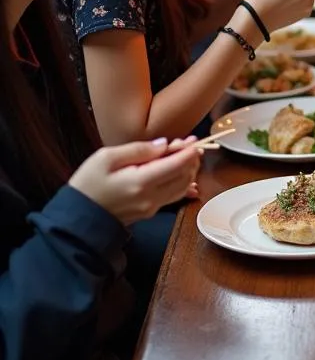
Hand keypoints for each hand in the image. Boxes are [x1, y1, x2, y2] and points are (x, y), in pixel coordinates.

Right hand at [69, 138, 201, 224]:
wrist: (76, 218)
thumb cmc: (87, 185)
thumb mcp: (106, 158)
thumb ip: (139, 150)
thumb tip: (164, 145)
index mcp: (141, 182)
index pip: (177, 165)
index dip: (189, 151)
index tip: (193, 141)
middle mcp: (151, 198)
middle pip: (185, 176)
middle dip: (191, 159)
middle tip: (187, 144)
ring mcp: (151, 208)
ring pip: (183, 187)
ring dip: (188, 170)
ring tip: (182, 154)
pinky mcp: (149, 212)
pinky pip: (173, 196)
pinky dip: (181, 182)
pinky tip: (179, 172)